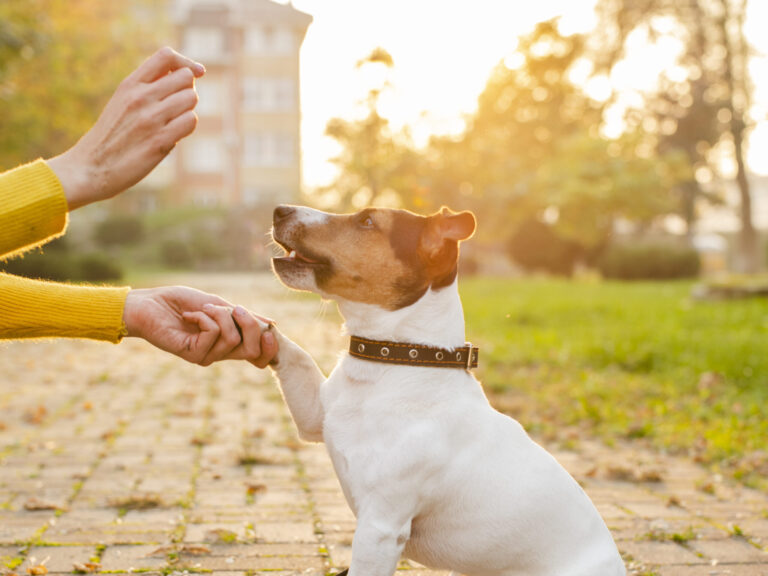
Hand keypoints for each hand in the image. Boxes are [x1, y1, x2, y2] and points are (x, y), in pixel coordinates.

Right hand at [47, 47, 204, 209]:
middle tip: (175, 108)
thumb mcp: (122, 102)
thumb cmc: (111, 136)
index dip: (186, 64)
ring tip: (172, 122)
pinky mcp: (159, 140)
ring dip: (187, 111)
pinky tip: (172, 136)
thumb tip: (182, 75)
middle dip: (187, 92)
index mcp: (129, 84)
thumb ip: (147, 88)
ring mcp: (150, 118)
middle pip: (186, 77)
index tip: (194, 75)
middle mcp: (140, 97)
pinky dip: (186, 127)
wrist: (90, 168)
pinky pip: (191, 121)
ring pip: (191, 98)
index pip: (166, 55)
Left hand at [122, 286, 275, 366]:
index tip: (270, 329)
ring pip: (232, 337)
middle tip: (233, 307)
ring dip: (219, 315)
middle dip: (250, 324)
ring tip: (201, 309)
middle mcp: (219, 353)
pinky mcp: (192, 354)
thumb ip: (243, 316)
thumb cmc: (181, 301)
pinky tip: (189, 316)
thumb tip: (271, 323)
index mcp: (228, 343)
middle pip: (252, 350)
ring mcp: (206, 356)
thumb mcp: (219, 305)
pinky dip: (204, 317)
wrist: (150, 303)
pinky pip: (213, 333)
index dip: (270, 347)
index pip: (258, 356)